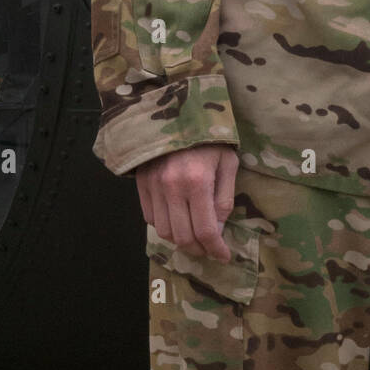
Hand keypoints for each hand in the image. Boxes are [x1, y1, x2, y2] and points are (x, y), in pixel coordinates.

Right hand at [135, 144, 238, 260]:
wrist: (177, 113)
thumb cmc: (209, 139)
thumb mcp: (227, 164)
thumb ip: (224, 199)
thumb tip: (217, 231)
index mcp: (198, 182)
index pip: (205, 230)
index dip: (215, 249)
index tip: (223, 256)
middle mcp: (172, 188)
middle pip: (182, 237)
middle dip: (199, 249)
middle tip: (209, 248)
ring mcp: (153, 187)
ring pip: (164, 232)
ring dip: (180, 241)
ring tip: (194, 236)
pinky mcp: (141, 184)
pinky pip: (150, 218)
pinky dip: (165, 226)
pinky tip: (177, 219)